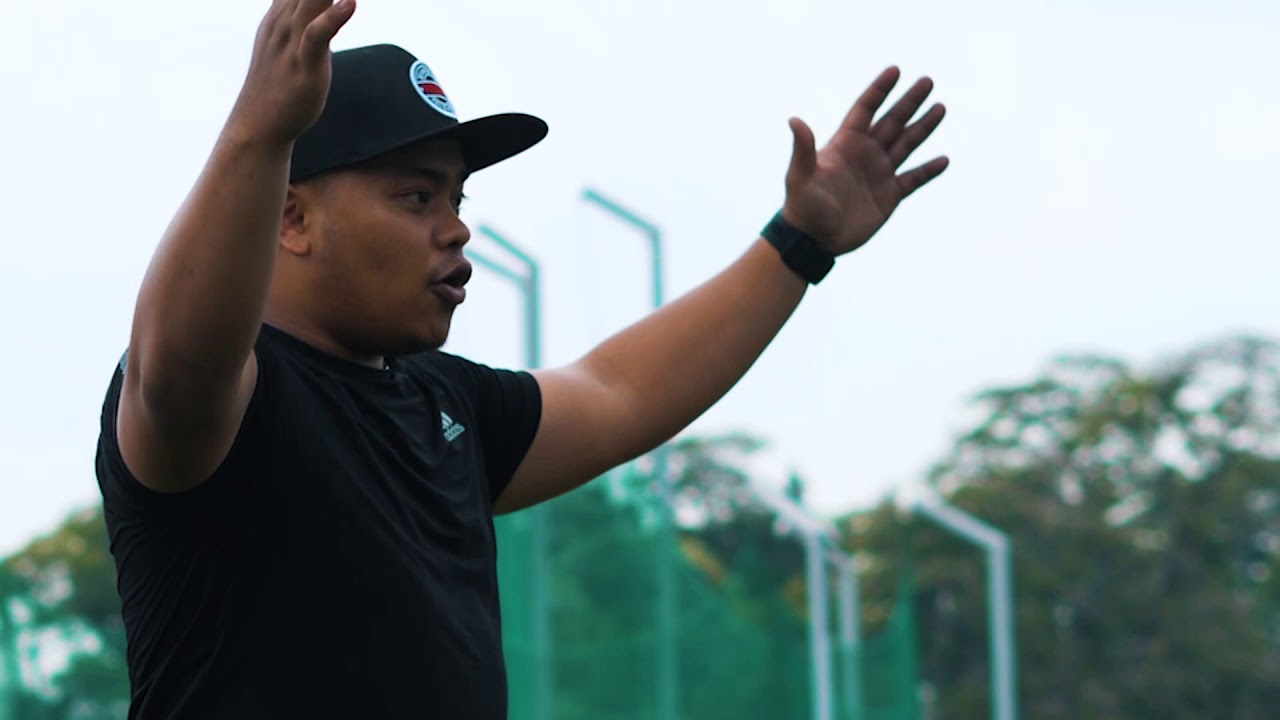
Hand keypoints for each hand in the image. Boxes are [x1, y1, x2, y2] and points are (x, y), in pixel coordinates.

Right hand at [228, 0, 356, 145]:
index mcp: (279, 15)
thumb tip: (314, 8)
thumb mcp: (287, 41)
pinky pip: (318, 35)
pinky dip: (333, 17)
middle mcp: (283, 22)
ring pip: (311, 1)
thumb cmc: (276, 84)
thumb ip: (302, 20)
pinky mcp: (304, 63)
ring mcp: (292, 42)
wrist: (258, 125)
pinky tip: (351, 3)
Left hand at [783, 67, 948, 255]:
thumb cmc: (803, 207)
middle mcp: (864, 154)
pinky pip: (913, 179)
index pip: (866, 109)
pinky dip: (928, 170)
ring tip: (940, 108)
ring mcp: (878, 174)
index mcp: (845, 144)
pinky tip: (943, 160)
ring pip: (906, 145)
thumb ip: (803, 149)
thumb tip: (794, 120)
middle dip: (909, 101)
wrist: (813, 241)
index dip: (879, 90)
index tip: (895, 70)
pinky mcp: (889, 196)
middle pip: (892, 121)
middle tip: (928, 81)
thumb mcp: (800, 176)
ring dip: (923, 127)